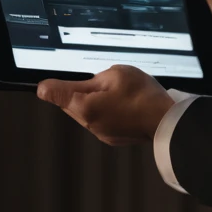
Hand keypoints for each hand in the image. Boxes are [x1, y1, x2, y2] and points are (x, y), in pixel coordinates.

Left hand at [36, 65, 180, 144]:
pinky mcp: (112, 137)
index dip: (48, 86)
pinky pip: (99, 121)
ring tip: (113, 92)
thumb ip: (90, 79)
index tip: (44, 83)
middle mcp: (89, 123)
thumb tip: (76, 85)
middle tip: (94, 82)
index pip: (54, 94)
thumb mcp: (115, 74)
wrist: (167, 121)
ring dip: (90, 102)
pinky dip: (104, 112)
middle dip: (75, 92)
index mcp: (85, 106)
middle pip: (68, 105)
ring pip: (84, 113)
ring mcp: (101, 132)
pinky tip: (121, 105)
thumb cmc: (143, 96)